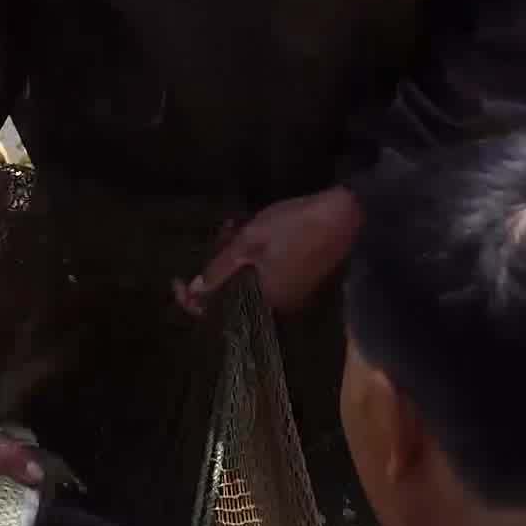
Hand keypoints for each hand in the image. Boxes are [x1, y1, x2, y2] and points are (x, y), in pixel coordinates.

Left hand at [176, 186, 363, 316]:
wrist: (347, 214)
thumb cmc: (295, 227)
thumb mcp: (248, 243)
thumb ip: (218, 270)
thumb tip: (194, 292)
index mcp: (263, 302)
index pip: (216, 312)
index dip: (192, 299)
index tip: (178, 281)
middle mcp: (277, 306)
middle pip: (232, 293)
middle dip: (220, 266)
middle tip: (222, 234)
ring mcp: (292, 294)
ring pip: (249, 280)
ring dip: (237, 256)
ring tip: (237, 225)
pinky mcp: (301, 280)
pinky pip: (267, 275)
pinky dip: (255, 257)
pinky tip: (253, 230)